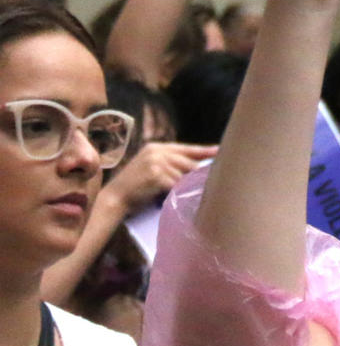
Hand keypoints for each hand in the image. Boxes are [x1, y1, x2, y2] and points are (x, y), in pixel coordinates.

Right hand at [104, 141, 219, 211]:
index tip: (219, 151)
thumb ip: (169, 163)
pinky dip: (180, 190)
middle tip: (213, 176)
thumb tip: (196, 166)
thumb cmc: (134, 186)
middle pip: (187, 161)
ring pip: (183, 173)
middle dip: (199, 171)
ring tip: (195, 189)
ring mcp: (156, 163)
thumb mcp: (149, 167)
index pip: (185, 148)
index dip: (203, 151)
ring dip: (188, 183)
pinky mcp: (156, 176)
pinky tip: (183, 195)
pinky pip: (176, 184)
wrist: (115, 198)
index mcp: (155, 147)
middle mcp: (156, 152)